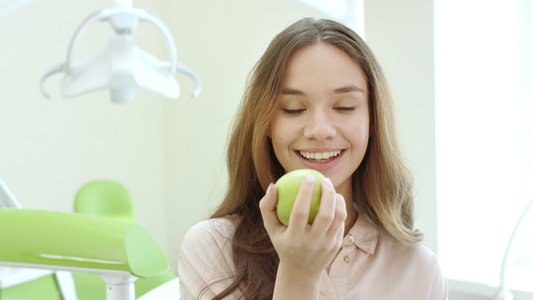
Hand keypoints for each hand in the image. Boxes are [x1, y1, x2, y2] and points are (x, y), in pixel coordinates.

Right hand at [259, 175, 346, 298]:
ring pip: (338, 217)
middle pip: (325, 215)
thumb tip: (273, 185)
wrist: (301, 272)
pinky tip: (334, 199)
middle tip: (324, 180)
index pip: (300, 212)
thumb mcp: (271, 228)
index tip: (307, 177)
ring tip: (331, 188)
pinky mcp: (336, 246)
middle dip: (328, 193)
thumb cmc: (283, 243)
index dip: (305, 192)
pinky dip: (339, 208)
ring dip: (337, 199)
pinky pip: (341, 222)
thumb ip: (267, 206)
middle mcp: (311, 244)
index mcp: (293, 239)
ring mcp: (326, 246)